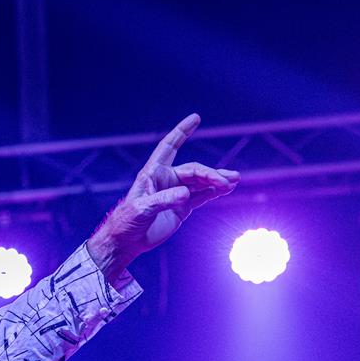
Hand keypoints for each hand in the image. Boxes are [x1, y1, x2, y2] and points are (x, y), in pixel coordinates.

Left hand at [89, 113, 238, 278]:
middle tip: (225, 181)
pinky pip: (202, 196)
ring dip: (217, 181)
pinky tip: (227, 188)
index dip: (181, 132)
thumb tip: (185, 194)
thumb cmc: (127, 222)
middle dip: (210, 174)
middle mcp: (166, 179)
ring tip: (234, 181)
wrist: (126, 242)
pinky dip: (214, 192)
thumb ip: (164, 200)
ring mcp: (176, 193)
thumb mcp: (142, 209)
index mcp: (153, 173)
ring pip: (201, 182)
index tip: (195, 118)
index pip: (169, 147)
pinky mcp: (182, 207)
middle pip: (193, 170)